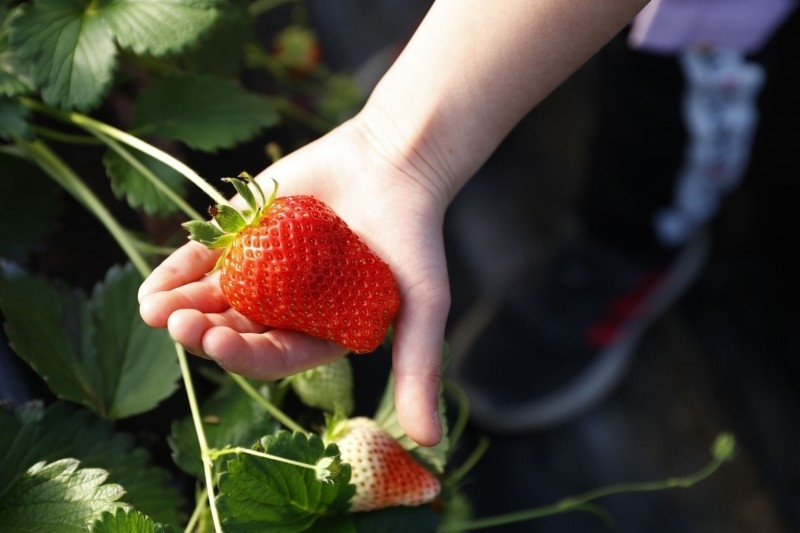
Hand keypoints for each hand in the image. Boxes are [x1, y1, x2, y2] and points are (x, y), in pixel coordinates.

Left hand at [139, 115, 451, 445]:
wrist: (397, 162)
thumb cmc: (414, 237)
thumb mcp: (422, 307)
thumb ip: (418, 370)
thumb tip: (431, 443)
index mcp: (319, 330)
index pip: (275, 356)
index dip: (246, 356)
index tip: (219, 343)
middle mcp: (285, 305)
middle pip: (237, 328)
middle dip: (204, 331)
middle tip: (179, 324)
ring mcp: (260, 267)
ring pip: (214, 295)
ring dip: (181, 305)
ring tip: (153, 308)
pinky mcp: (242, 230)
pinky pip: (205, 254)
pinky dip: (178, 268)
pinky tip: (155, 284)